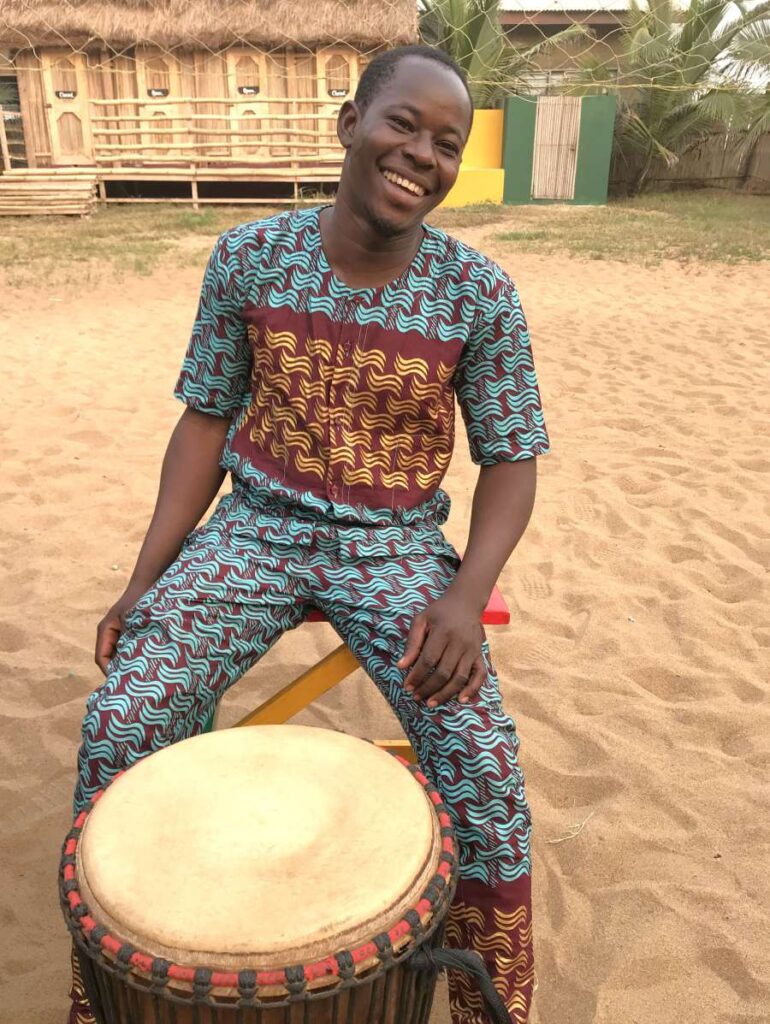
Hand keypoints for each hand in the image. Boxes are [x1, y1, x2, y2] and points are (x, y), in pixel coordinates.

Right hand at [94, 585, 147, 675]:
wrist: (148, 583)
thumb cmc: (140, 601)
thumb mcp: (134, 622)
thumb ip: (130, 641)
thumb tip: (129, 664)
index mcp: (105, 631)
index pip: (101, 658)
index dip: (110, 671)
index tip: (123, 682)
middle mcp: (109, 634)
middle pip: (110, 659)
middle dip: (120, 671)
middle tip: (132, 684)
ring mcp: (119, 634)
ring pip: (120, 656)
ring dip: (128, 664)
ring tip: (140, 676)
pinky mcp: (130, 633)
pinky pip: (129, 650)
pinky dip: (135, 656)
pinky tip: (147, 663)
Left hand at [396, 593, 485, 707]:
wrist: (466, 602)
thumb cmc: (439, 612)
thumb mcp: (421, 620)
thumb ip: (412, 643)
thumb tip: (401, 666)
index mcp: (443, 632)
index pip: (428, 660)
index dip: (416, 675)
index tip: (407, 686)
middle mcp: (459, 643)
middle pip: (443, 672)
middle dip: (428, 688)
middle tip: (416, 697)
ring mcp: (472, 650)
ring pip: (459, 678)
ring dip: (445, 694)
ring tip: (431, 702)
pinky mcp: (480, 654)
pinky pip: (479, 675)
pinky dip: (472, 689)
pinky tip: (461, 700)